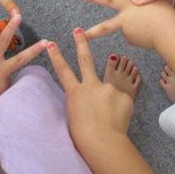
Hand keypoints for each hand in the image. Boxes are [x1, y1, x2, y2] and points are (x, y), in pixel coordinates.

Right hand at [0, 15, 46, 113]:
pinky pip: (4, 94)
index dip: (11, 27)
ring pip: (7, 82)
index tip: (19, 15)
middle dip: (35, 50)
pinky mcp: (2, 99)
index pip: (3, 40)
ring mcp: (2, 86)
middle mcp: (0, 72)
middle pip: (21, 59)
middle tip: (47, 42)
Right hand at [46, 28, 134, 143]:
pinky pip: (121, 100)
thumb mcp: (76, 115)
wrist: (104, 142)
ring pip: (109, 89)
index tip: (51, 43)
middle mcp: (90, 86)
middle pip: (85, 60)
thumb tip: (88, 96)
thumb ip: (82, 101)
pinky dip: (120, 109)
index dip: (56, 56)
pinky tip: (117, 120)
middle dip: (81, 43)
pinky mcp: (123, 94)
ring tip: (108, 119)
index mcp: (75, 93)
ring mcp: (107, 88)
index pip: (63, 71)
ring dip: (108, 102)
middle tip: (78, 30)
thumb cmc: (85, 136)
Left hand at [82, 0, 174, 48]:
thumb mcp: (154, 0)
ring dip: (138, 26)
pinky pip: (135, 36)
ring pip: (129, 27)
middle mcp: (125, 20)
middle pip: (104, 27)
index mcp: (128, 6)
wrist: (168, 34)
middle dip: (91, 32)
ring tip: (153, 25)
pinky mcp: (133, 42)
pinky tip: (151, 33)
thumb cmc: (164, 15)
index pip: (109, 0)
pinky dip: (141, 34)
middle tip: (78, 33)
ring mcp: (128, 33)